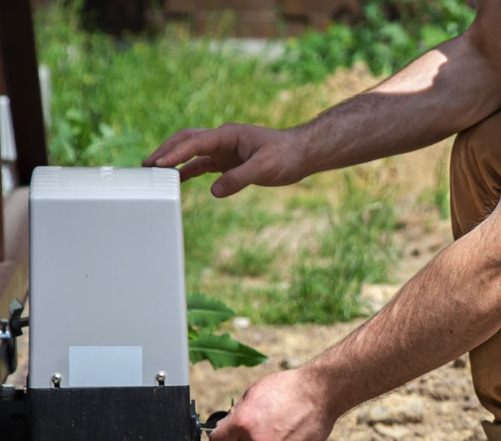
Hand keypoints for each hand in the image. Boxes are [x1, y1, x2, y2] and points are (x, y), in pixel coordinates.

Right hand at [143, 123, 308, 197]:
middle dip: (165, 151)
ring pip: (191, 151)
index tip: (159, 164)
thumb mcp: (264, 168)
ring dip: (173, 160)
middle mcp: (223, 139)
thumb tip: (214, 191)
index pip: (196, 142)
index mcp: (229, 135)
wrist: (301, 154)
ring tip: (153, 172)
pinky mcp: (228, 161)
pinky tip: (177, 180)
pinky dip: (188, 170)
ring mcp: (224, 149)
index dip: (176, 152)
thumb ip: (239, 179)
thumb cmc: (286, 156)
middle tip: (146, 165)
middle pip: (186, 140)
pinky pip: (202, 164)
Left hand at [207, 368, 336, 440]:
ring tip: (275, 426)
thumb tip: (229, 425)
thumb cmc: (287, 387)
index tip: (225, 434)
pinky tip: (289, 429)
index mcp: (243, 422)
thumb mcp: (255, 391)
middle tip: (255, 426)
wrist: (320, 392)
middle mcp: (256, 440)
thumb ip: (239, 412)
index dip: (221, 437)